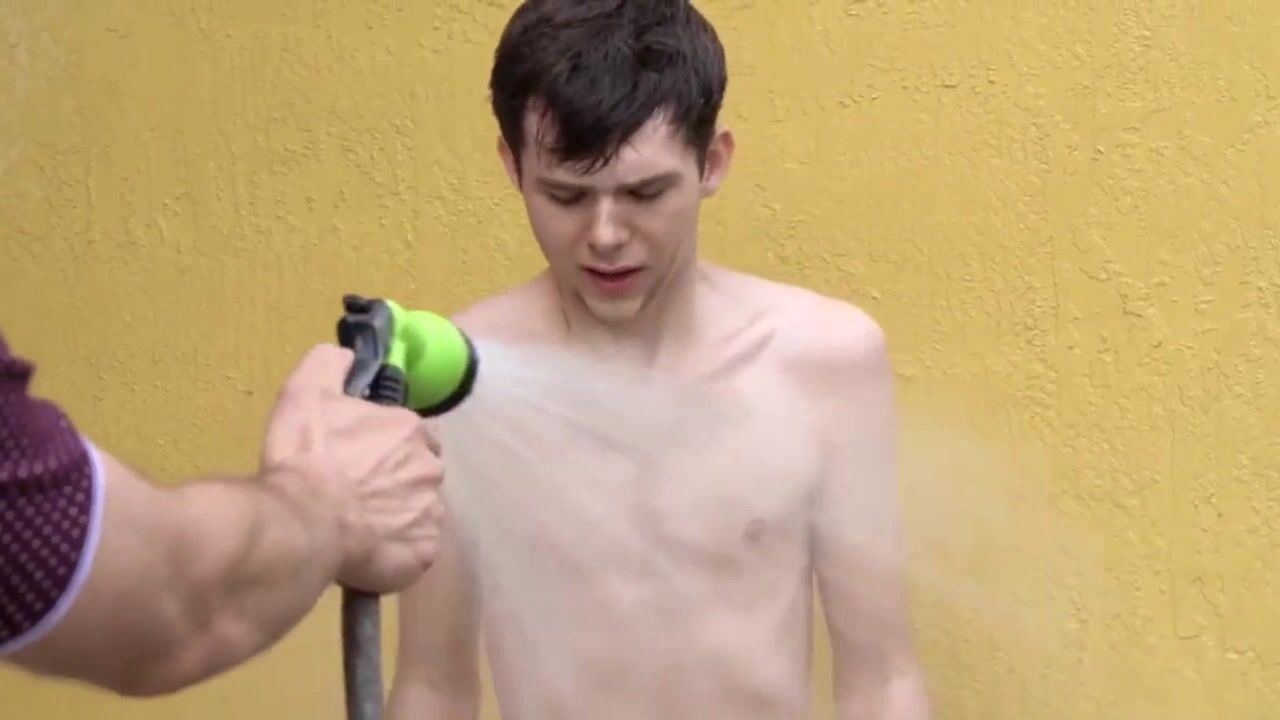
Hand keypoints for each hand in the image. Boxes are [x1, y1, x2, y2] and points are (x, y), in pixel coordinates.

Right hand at [259, 343, 444, 593]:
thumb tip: (346, 354)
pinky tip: (371, 553)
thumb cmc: (305, 457)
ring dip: (398, 518)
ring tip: (360, 527)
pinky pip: (418, 552)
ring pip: (421, 513)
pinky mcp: (424, 553)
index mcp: (409, 429)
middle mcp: (430, 468)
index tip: (361, 459)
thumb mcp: (306, 392)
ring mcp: (431, 514)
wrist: (301, 522)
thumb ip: (329, 364)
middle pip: (420, 473)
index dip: (387, 447)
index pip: (413, 435)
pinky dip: (399, 553)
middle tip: (357, 494)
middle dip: (396, 481)